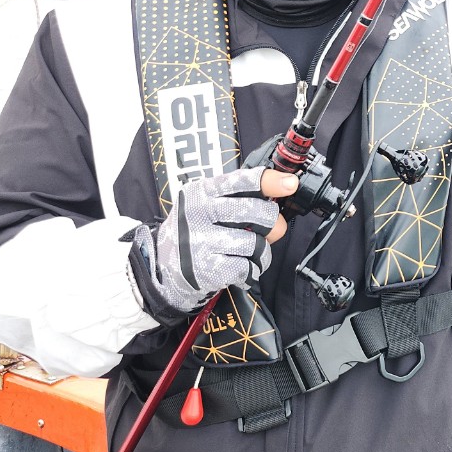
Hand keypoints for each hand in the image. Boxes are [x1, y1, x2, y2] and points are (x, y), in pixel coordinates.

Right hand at [130, 167, 293, 320]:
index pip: (241, 180)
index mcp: (201, 191)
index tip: (290, 184)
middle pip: (257, 212)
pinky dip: (251, 270)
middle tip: (268, 231)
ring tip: (248, 253)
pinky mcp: (207, 269)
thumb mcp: (207, 206)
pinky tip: (240, 268)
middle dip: (272, 224)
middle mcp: (198, 212)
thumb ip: (239, 199)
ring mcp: (201, 241)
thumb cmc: (195, 233)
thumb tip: (282, 195)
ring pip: (256, 243)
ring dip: (261, 252)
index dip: (270, 181)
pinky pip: (248, 267)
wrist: (160, 269)